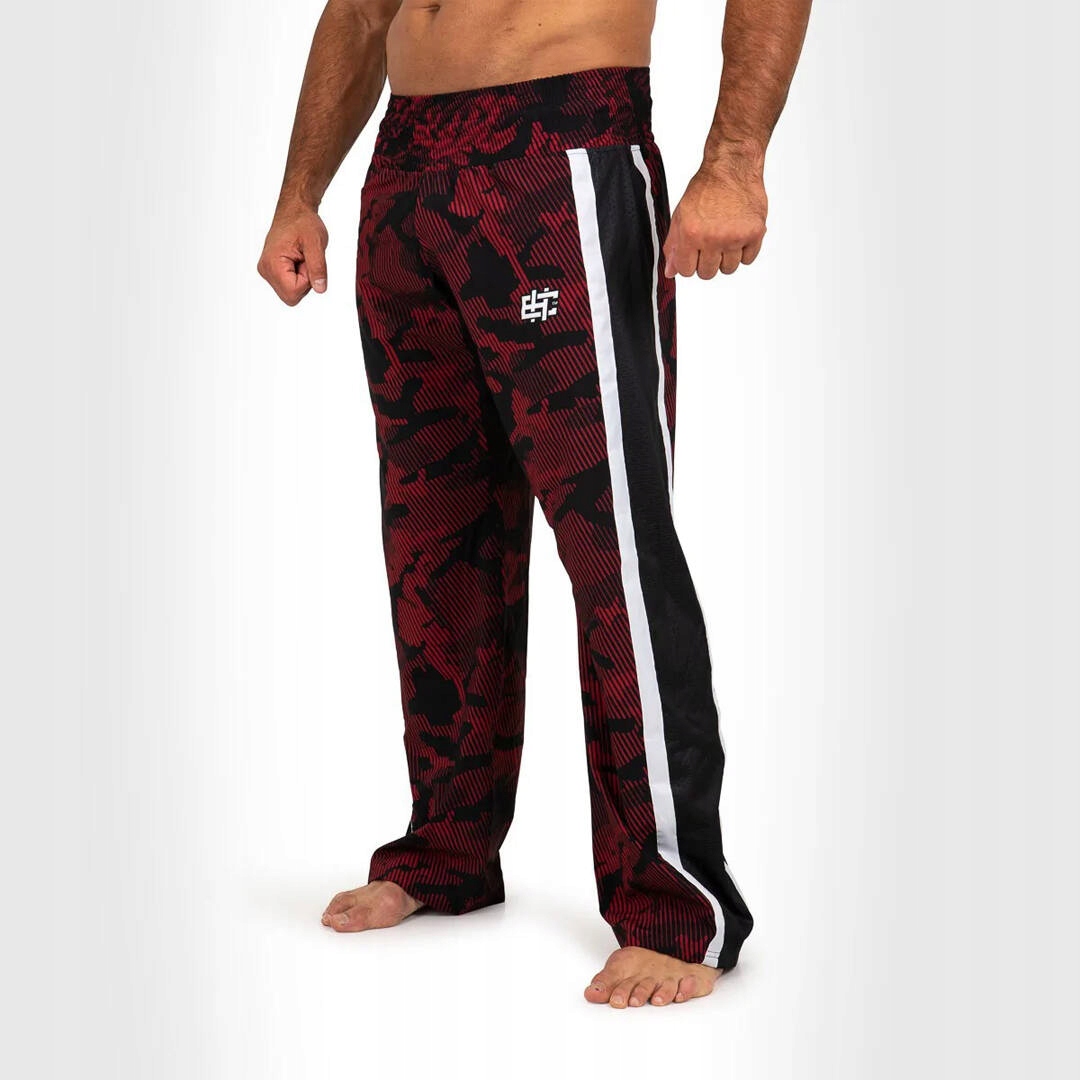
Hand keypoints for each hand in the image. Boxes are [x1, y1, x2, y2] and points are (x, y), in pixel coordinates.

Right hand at [257, 202, 329, 304]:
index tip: (307, 260)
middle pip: (291, 296)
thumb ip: (318, 268)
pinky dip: (298, 276)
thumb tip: (320, 289)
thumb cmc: (302, 222)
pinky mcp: (272, 271)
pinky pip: (289, 285)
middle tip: (304, 259)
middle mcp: (265, 270)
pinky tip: (297, 260)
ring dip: (302, 278)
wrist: (294, 211)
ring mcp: (267, 272)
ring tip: (301, 257)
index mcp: (272, 264)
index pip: (293, 292)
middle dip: (304, 282)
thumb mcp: (316, 243)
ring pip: (291, 292)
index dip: (307, 280)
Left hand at [664, 158, 767, 279]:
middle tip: (710, 243)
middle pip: (708, 273)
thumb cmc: (707, 188)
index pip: (686, 271)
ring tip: (725, 237)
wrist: (732, 167)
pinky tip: (738, 235)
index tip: (693, 254)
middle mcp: (713, 237)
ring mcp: (736, 237)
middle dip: (706, 261)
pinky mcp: (755, 233)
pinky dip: (744, 251)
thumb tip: (671, 271)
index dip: (689, 263)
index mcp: (692, 233)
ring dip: (726, 258)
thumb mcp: (681, 215)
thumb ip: (674, 245)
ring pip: (729, 269)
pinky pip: (748, 260)